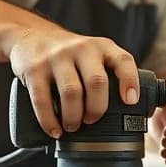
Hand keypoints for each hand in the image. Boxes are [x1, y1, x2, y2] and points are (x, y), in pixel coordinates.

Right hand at [7, 31, 139, 138]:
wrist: (31, 36)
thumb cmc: (71, 54)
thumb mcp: (95, 55)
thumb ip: (111, 74)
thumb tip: (134, 111)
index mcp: (102, 47)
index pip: (123, 61)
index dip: (129, 82)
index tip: (130, 101)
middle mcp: (82, 49)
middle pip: (97, 82)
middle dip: (97, 109)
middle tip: (91, 121)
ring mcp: (56, 57)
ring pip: (72, 93)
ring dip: (74, 117)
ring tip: (73, 126)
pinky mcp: (34, 69)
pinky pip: (42, 99)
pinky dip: (49, 120)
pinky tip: (54, 130)